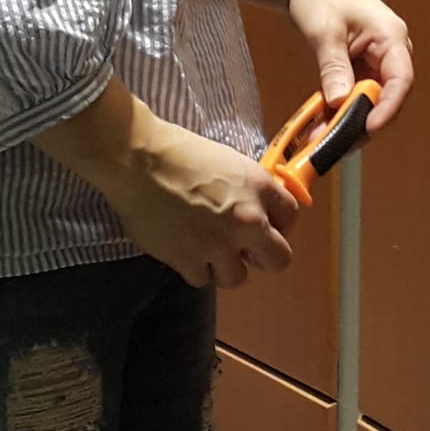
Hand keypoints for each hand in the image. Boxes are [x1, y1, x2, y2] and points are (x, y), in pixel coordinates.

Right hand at [99, 115, 302, 292]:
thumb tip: (255, 207)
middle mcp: (246, 220)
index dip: (277, 222)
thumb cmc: (178, 151)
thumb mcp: (227, 160)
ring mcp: (218, 245)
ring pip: (237, 277)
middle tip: (244, 248)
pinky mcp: (189, 260)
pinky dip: (193, 267)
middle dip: (263, 255)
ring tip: (205, 247)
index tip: (264, 224)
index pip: (291, 216)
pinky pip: (201, 279)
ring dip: (224, 265)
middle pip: (279, 260)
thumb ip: (247, 188)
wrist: (138, 160)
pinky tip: (182, 247)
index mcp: (258, 187)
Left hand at [282, 0, 413, 130]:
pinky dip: (337, 110)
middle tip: (338, 140)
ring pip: (368, 100)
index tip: (369, 128)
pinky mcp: (357, 67)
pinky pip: (352, 95)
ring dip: (347, 119)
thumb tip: (339, 102)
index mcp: (391, 37)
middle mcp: (388, 52)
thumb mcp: (324, 31)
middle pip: (386, 97)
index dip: (388, 108)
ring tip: (322, 137)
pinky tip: (319, 124)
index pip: (400, 80)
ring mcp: (373, 61)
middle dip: (362, 120)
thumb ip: (333, 67)